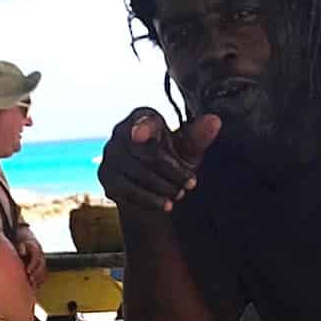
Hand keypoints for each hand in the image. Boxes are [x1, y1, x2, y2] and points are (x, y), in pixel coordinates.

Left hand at [14, 226, 46, 288]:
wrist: (27, 237)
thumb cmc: (21, 241)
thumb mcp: (20, 241)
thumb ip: (21, 247)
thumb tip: (22, 253)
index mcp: (36, 249)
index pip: (36, 258)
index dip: (32, 265)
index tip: (28, 272)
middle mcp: (41, 256)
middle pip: (41, 266)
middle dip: (37, 274)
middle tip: (30, 281)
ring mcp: (42, 261)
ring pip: (43, 271)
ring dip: (39, 279)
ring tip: (33, 286)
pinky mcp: (41, 266)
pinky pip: (43, 274)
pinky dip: (40, 280)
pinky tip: (36, 287)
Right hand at [99, 107, 221, 216]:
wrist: (153, 189)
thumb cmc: (173, 162)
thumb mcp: (189, 151)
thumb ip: (198, 137)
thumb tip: (214, 121)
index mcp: (142, 116)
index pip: (145, 122)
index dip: (143, 128)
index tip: (141, 136)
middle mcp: (121, 131)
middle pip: (146, 152)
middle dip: (171, 171)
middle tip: (191, 183)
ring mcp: (110, 154)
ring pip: (138, 173)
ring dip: (163, 186)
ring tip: (179, 193)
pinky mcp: (105, 176)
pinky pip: (127, 189)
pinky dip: (149, 199)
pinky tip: (165, 204)